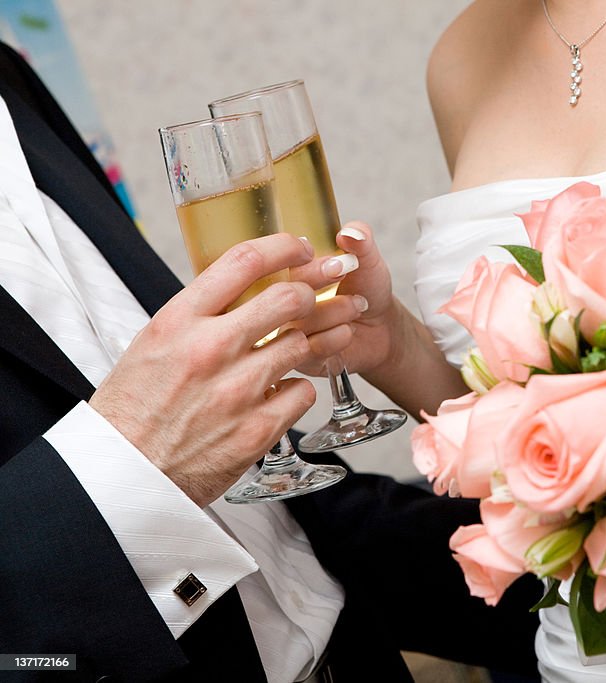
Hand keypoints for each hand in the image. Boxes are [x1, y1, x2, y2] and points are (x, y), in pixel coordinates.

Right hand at [89, 234, 318, 506]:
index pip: (243, 262)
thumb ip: (199, 315)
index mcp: (179, 321)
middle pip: (287, 298)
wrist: (126, 473)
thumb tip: (244, 290)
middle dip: (316, 288)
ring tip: (337, 326)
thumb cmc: (137, 405)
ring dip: (323, 333)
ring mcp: (238, 390)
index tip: (301, 247)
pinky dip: (301, 386)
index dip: (283, 247)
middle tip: (328, 287)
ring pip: (303, 344)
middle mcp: (210, 349)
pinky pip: (303, 392)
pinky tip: (292, 386)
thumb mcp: (154, 343)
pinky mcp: (258, 428)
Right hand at [287, 222, 403, 376]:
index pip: (277, 265)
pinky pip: (309, 349)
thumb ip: (360, 240)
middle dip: (319, 282)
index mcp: (286, 274)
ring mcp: (285, 333)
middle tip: (346, 277)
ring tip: (358, 305)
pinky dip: (336, 337)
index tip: (336, 262)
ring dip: (335, 310)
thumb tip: (350, 232)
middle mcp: (279, 304)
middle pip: (281, 293)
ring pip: (298, 322)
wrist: (382, 328)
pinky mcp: (298, 360)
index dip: (307, 263)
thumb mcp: (367, 260)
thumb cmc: (367, 289)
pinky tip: (348, 330)